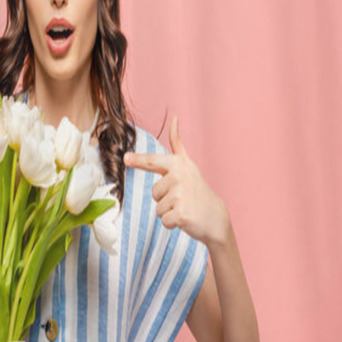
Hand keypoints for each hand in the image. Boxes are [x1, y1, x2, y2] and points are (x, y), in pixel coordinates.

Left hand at [124, 115, 228, 246]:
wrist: (215, 216)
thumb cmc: (197, 190)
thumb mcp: (187, 164)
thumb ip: (177, 144)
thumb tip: (174, 118)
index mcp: (178, 164)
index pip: (153, 162)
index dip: (138, 160)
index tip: (125, 158)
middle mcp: (179, 176)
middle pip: (155, 192)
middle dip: (166, 199)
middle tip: (183, 199)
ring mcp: (180, 195)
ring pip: (158, 208)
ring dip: (170, 211)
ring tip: (185, 207)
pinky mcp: (181, 213)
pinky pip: (164, 220)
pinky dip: (173, 223)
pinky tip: (186, 218)